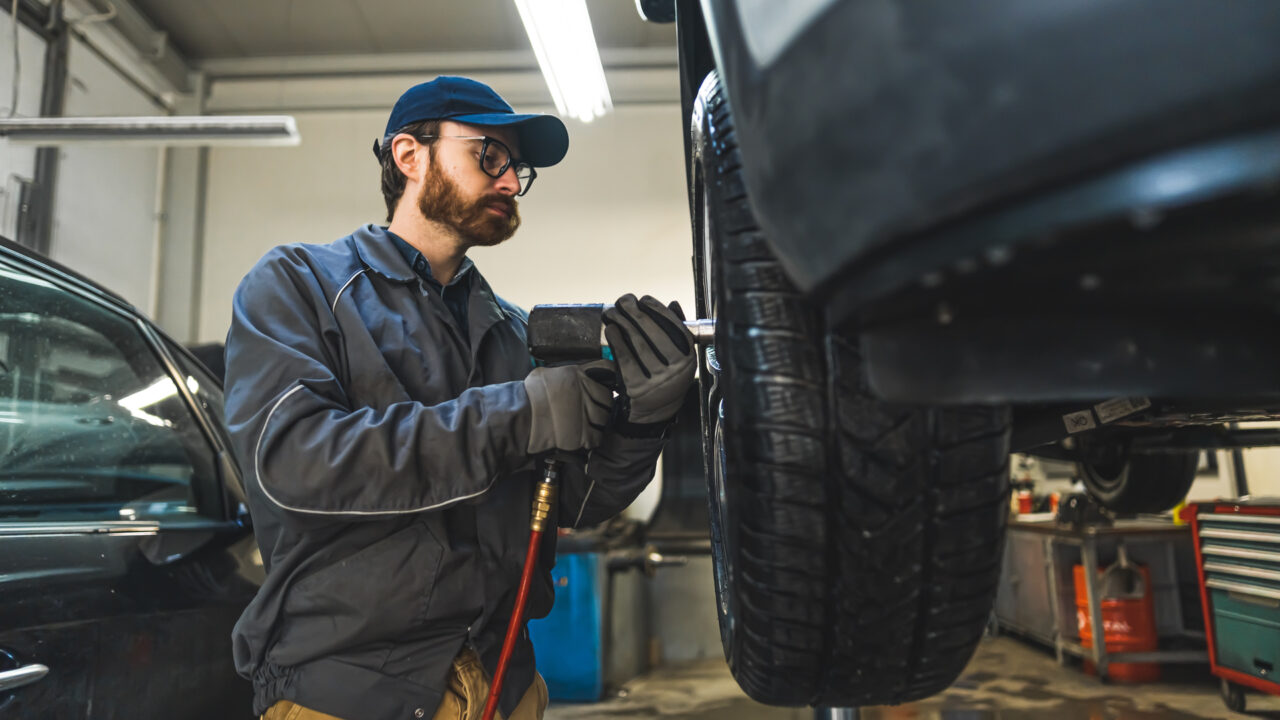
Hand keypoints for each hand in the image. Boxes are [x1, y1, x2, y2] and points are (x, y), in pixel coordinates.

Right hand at [523, 359, 616, 453]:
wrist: (519, 420)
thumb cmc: (529, 397)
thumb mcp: (547, 373)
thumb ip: (567, 373)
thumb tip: (579, 373)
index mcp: (577, 375)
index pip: (607, 369)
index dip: (607, 378)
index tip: (605, 385)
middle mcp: (585, 392)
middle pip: (608, 398)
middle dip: (602, 404)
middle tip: (591, 409)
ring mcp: (586, 414)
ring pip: (605, 418)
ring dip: (598, 422)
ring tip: (584, 424)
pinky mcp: (584, 435)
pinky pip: (598, 437)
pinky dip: (592, 437)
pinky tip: (582, 436)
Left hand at [603, 294, 695, 427]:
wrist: (654, 412)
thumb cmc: (664, 377)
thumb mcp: (678, 356)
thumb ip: (676, 330)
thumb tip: (673, 304)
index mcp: (687, 357)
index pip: (674, 326)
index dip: (657, 309)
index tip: (644, 299)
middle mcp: (675, 369)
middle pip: (653, 332)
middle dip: (635, 312)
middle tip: (623, 301)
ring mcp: (657, 379)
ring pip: (638, 343)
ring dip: (622, 323)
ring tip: (612, 313)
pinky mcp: (638, 387)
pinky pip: (625, 358)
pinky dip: (617, 341)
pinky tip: (611, 331)